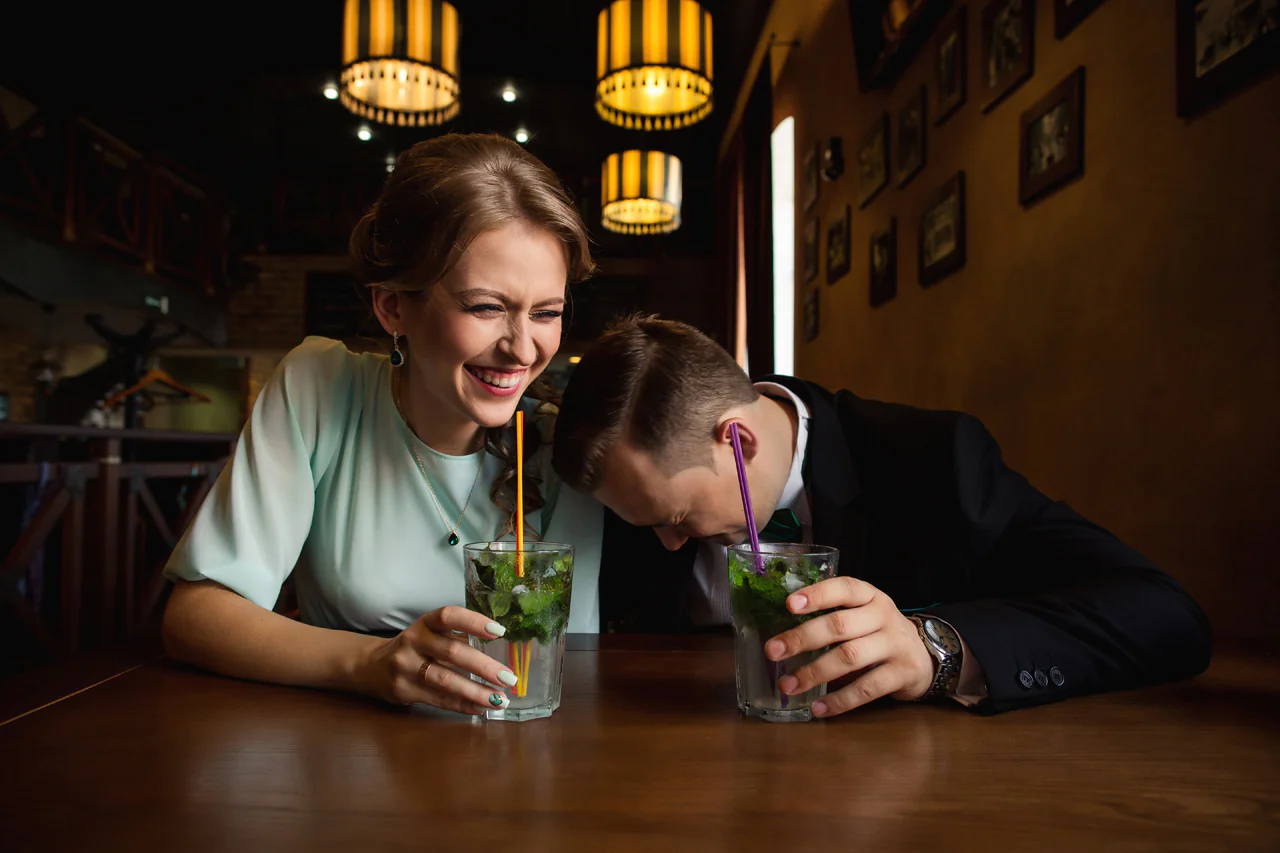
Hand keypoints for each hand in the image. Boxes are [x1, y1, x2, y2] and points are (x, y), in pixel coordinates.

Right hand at [358, 606, 516, 713]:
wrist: (370, 666)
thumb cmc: (414, 648)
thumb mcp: (429, 634)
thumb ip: (456, 638)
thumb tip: (499, 652)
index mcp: (424, 623)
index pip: (449, 616)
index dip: (474, 622)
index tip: (500, 632)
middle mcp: (413, 642)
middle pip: (452, 652)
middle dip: (484, 667)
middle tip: (509, 678)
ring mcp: (406, 667)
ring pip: (445, 680)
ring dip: (476, 691)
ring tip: (500, 699)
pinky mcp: (403, 690)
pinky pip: (438, 699)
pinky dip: (462, 705)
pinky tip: (481, 708)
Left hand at [765, 577, 934, 717]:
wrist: (925, 656)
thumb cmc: (879, 633)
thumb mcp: (862, 615)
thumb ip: (832, 618)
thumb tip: (783, 637)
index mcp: (870, 596)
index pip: (844, 588)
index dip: (817, 595)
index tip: (788, 604)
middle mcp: (883, 616)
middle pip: (839, 625)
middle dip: (802, 638)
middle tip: (772, 651)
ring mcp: (895, 644)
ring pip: (850, 656)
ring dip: (814, 672)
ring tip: (788, 685)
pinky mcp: (902, 673)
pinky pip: (866, 688)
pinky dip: (839, 700)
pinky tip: (818, 707)